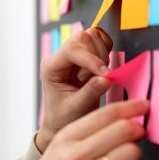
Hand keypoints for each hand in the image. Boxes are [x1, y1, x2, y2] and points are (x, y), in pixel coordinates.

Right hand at [0, 99, 147, 159]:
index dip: (131, 107)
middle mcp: (74, 156)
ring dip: (136, 155)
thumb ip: (81, 137)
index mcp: (63, 140)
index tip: (142, 106)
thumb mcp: (54, 154)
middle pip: (123, 129)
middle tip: (140, 134)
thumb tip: (117, 122)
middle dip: (138, 129)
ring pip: (132, 153)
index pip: (105, 114)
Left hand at [37, 28, 113, 151]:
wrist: (62, 123)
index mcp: (51, 67)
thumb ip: (91, 92)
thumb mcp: (76, 108)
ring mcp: (72, 54)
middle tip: (96, 78)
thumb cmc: (63, 117)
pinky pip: (101, 43)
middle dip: (97, 56)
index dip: (91, 59)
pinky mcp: (85, 56)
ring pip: (93, 37)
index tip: (105, 74)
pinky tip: (100, 72)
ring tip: (95, 77)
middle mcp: (60, 57)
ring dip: (102, 56)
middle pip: (84, 37)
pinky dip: (106, 53)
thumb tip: (107, 78)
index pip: (72, 49)